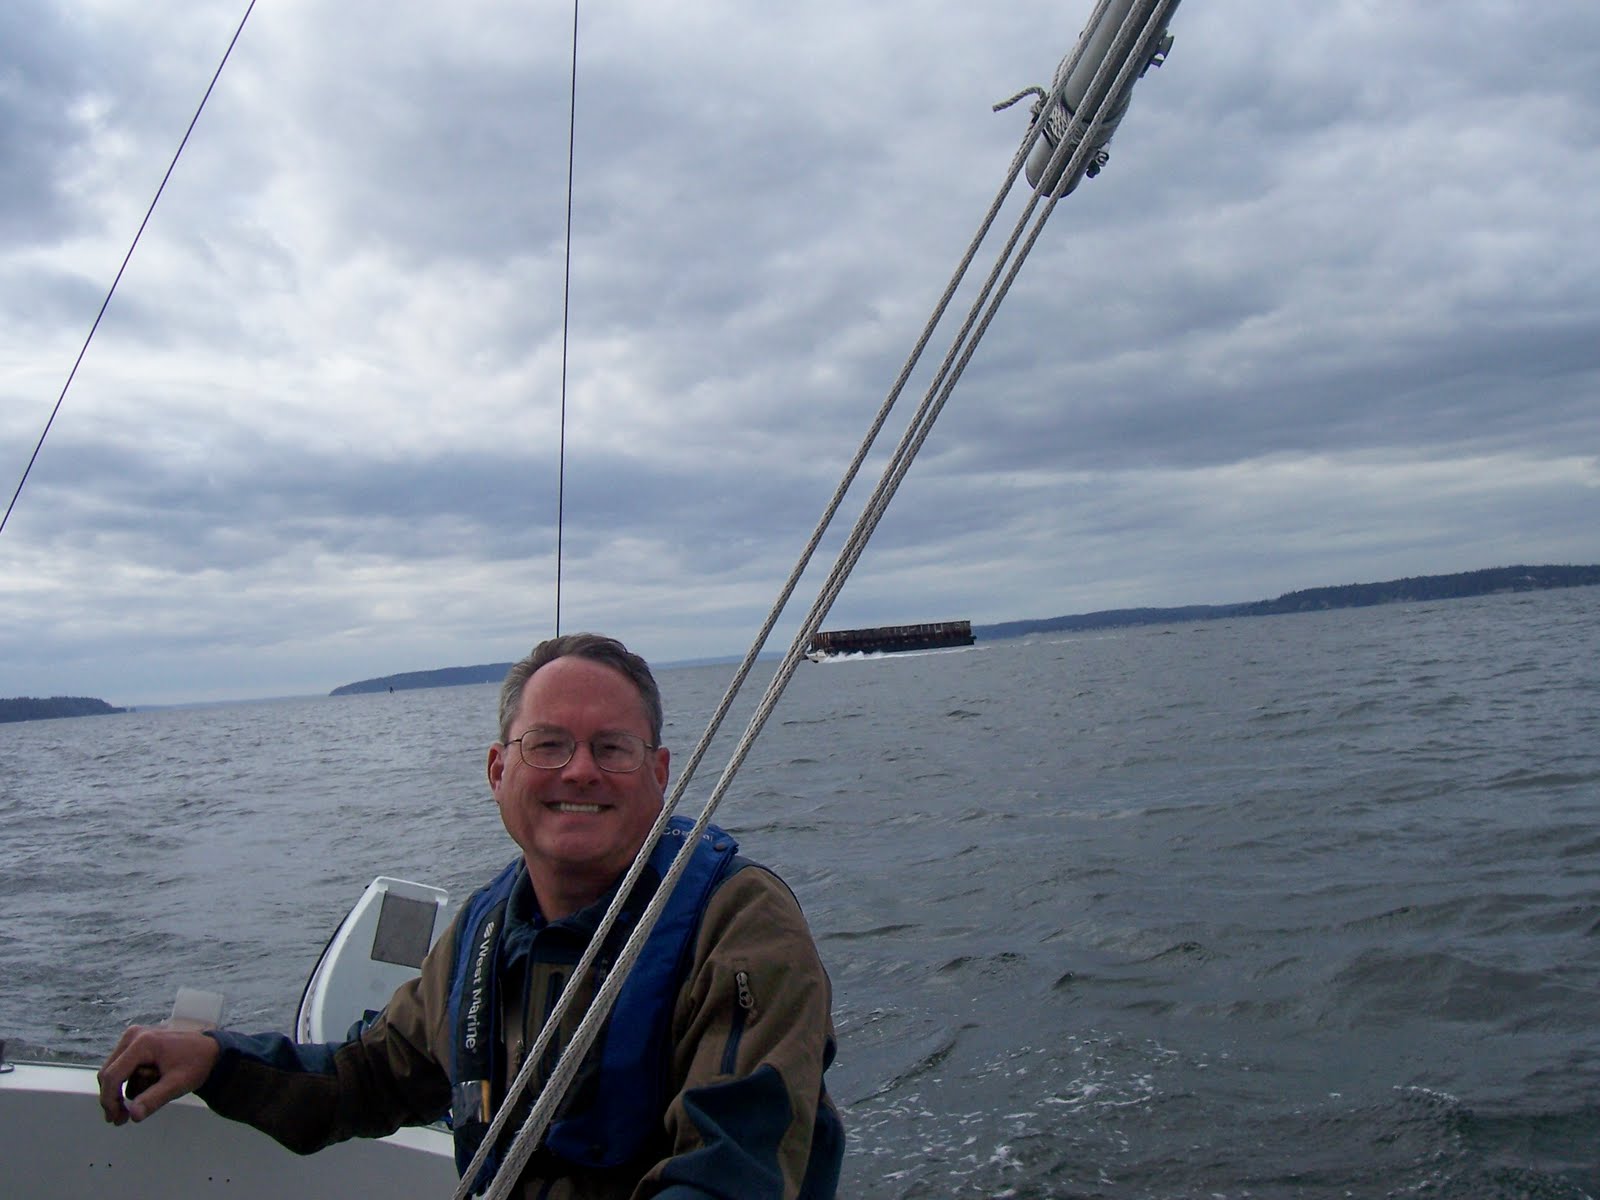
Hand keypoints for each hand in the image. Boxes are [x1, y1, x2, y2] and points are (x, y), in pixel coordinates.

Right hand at [97, 1025, 220, 1124]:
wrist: (210, 1049)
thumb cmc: (196, 1063)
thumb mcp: (177, 1084)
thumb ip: (154, 1099)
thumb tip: (133, 1115)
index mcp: (143, 1042)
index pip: (112, 1075)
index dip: (109, 1100)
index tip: (115, 1119)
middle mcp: (133, 1035)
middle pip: (108, 1073)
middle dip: (113, 1098)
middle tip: (121, 1119)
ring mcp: (133, 1036)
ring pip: (113, 1072)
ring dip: (124, 1090)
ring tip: (147, 1096)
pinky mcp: (135, 1041)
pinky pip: (121, 1067)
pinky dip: (129, 1081)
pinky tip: (149, 1085)